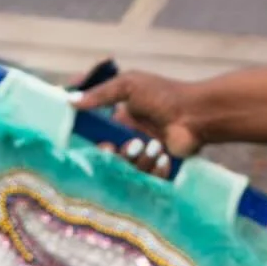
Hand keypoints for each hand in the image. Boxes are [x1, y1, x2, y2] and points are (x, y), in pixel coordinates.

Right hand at [74, 71, 203, 176]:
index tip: (97, 142)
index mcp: (120, 121)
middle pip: (111, 158)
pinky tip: (163, 156)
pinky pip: (148, 180)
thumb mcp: (129, 85)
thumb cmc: (164, 95)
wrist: (196, 113)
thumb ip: (100, 93)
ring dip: (140, 158)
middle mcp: (130, 140)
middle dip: (114, 154)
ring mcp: (146, 156)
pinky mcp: (159, 169)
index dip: (95, 142)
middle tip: (118, 148)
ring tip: (153, 145)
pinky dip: (155, 169)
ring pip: (129, 170)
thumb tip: (70, 101)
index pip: (98, 137)